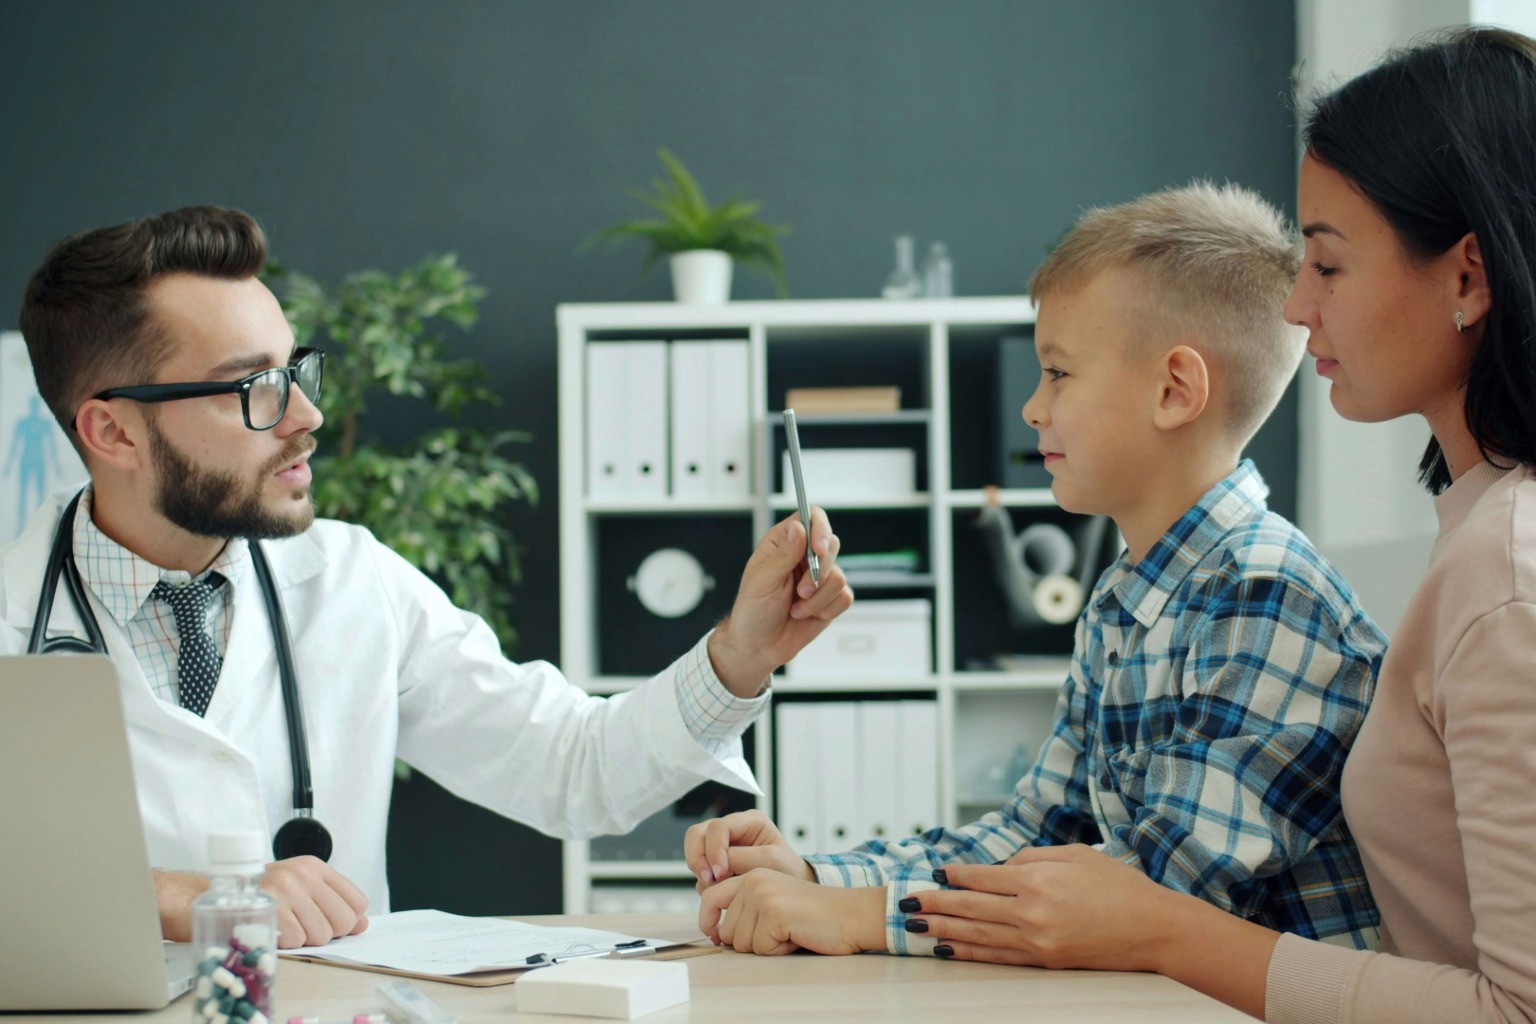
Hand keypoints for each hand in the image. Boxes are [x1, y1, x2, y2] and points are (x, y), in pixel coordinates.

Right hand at [260, 856, 370, 947]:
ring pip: (321, 934)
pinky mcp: (270, 908)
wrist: (216, 897)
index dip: (349, 920)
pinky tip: (274, 930)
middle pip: (344, 920)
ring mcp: (286, 890)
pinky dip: (286, 943)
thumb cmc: (265, 896)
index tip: (331, 922)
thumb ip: (334, 903)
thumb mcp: (301, 890)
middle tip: (305, 927)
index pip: (358, 901)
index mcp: (315, 867)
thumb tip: (362, 924)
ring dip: (304, 939)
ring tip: (287, 926)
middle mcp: (303, 874)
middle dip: (328, 932)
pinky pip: (296, 940)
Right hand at [685, 810, 814, 888]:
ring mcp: (721, 846)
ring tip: (717, 887)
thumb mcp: (770, 861)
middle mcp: (732, 829)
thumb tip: (717, 865)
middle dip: (699, 858)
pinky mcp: (716, 863)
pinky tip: (721, 891)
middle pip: (697, 834)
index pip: (718, 827)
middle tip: (710, 880)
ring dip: (701, 871)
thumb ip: (742, 858)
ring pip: (694, 850)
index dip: (714, 850)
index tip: (721, 874)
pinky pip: (699, 869)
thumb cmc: (787, 871)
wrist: (789, 890)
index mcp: (748, 821)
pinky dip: (705, 882)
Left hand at [697, 869, 884, 955]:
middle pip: (726, 929)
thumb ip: (745, 907)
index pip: (708, 897)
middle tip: (777, 931)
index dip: (709, 922)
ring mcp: (762, 894)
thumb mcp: (773, 901)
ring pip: (741, 942)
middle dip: (748, 941)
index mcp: (752, 874)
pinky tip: (795, 936)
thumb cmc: (813, 914)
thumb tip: (716, 930)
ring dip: (765, 946)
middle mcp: (753, 880)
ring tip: (788, 931)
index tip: (716, 935)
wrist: (850, 914)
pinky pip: (760, 948)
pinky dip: (778, 950)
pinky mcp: (773, 912)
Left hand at [708, 509, 853, 695]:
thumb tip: (799, 528)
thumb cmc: (753, 612)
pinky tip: (806, 615)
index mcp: (783, 543)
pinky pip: (845, 597)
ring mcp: (818, 577)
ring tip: (796, 608)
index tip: (818, 549)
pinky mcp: (830, 598)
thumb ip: (784, 554)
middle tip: (800, 591)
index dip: (820, 529)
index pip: (811, 518)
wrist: (760, 647)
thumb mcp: (762, 581)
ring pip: (839, 576)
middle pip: (831, 545)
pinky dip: (826, 610)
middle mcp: (803, 556)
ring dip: (817, 599)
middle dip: (818, 573)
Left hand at [901, 845, 1176, 970]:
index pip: (983, 876)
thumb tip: (1002, 865)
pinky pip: (999, 957)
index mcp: (1038, 878)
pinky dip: (971, 952)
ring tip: (915, 927)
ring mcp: (1037, 940)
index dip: (955, 875)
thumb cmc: (1118, 885)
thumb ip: (1033, 856)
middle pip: (971, 907)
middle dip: (935, 904)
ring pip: (978, 934)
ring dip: (944, 929)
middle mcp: (1032, 911)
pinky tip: (949, 948)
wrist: (1153, 928)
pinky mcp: (1045, 961)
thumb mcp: (1075, 854)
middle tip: (905, 903)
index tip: (934, 873)